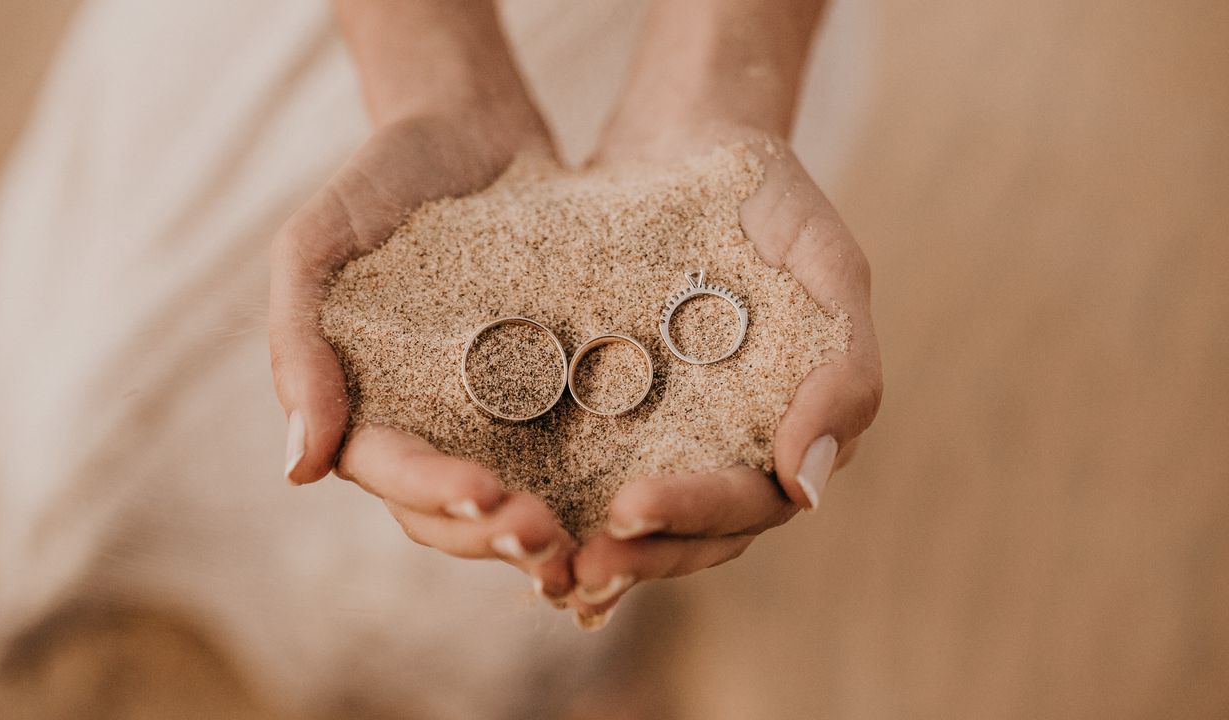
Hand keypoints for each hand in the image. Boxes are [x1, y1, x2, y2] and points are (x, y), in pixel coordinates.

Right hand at [269, 95, 580, 596]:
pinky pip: (567, 449)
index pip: (392, 472)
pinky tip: (628, 505)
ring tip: (586, 548)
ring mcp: (490, 413)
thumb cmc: (376, 180)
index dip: (436, 494)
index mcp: (363, 405)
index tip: (486, 498)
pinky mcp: (551, 389)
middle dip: (495, 535)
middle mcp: (428, 423)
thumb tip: (299, 470)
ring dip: (542, 532)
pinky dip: (589, 486)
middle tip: (549, 544)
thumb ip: (297, 346)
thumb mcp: (315, 246)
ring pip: (511, 497)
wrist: (467, 127)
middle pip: (451, 510)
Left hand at [565, 123, 881, 624]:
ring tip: (537, 566)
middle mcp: (728, 446)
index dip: (694, 516)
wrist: (690, 138)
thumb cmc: (773, 199)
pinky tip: (505, 518)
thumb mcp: (828, 268)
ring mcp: (667, 433)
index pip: (750, 503)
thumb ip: (843, 373)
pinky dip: (554, 502)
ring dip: (591, 551)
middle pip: (689, 535)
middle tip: (574, 572)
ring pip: (634, 520)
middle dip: (634, 558)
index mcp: (789, 430)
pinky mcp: (607, 409)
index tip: (631, 510)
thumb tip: (808, 490)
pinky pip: (581, 469)